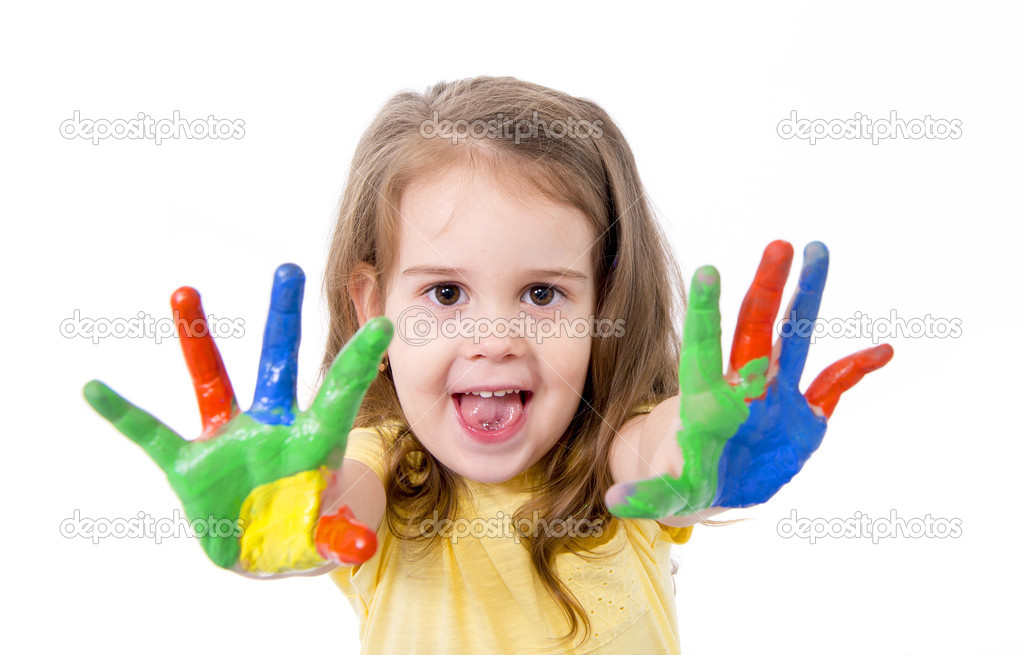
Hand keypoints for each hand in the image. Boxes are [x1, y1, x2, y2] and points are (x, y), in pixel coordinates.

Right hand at [83, 264, 391, 570]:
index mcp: (313, 442)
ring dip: (197, 337)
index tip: (386, 324)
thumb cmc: (300, 535)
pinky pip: (152, 435)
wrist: (261, 548)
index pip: (340, 394)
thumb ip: (337, 540)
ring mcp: (229, 439)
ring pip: (213, 379)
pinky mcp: (191, 463)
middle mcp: (272, 426)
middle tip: (289, 267)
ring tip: (185, 292)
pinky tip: (94, 389)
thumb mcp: (320, 541)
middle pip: (279, 364)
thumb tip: (359, 550)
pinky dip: (124, 415)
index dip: (359, 362)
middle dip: (284, 319)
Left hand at [608, 241, 892, 517]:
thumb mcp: (667, 492)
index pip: (705, 351)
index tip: (709, 271)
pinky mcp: (805, 418)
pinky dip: (857, 370)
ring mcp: (777, 398)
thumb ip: (648, 496)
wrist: (716, 484)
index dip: (707, 315)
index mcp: (709, 403)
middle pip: (756, 331)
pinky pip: (835, 387)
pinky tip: (885, 349)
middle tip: (780, 243)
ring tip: (819, 249)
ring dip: (808, 298)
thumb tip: (614, 500)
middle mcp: (744, 388)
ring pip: (796, 340)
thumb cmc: (684, 481)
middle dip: (767, 289)